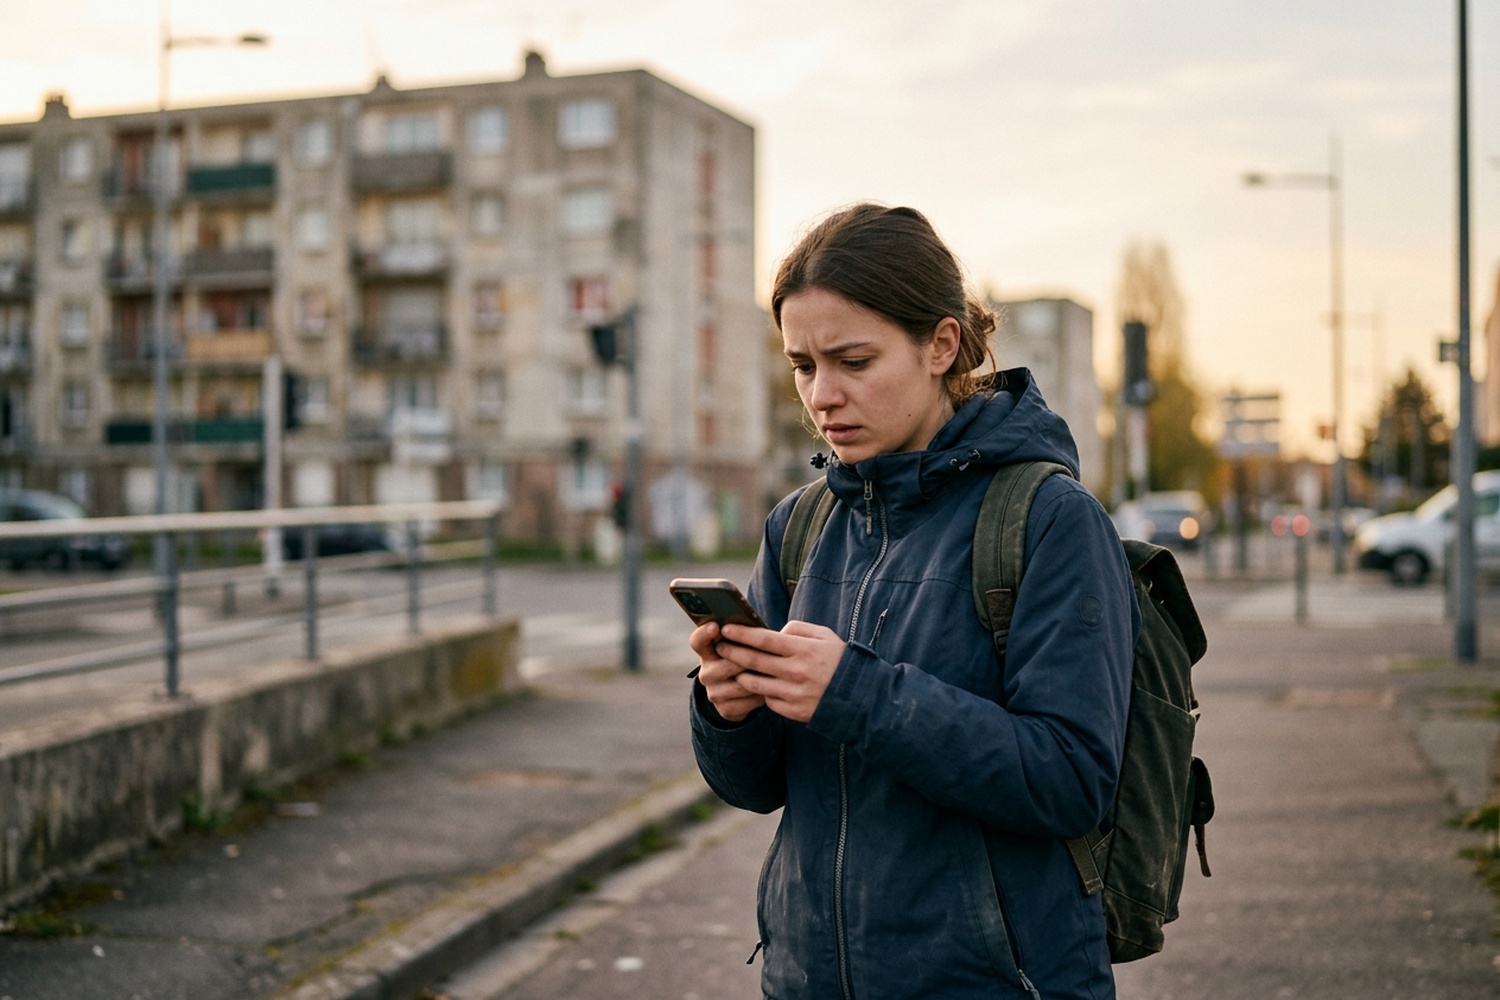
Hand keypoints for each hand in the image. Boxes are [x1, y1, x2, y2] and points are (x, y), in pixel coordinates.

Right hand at [689, 621, 766, 721]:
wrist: (742, 694)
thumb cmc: (745, 660)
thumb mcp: (742, 646)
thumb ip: (746, 636)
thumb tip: (769, 628)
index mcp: (707, 652)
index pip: (697, 641)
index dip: (704, 633)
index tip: (715, 626)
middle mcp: (706, 673)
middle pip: (726, 664)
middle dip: (748, 660)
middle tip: (766, 655)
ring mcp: (714, 692)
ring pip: (741, 684)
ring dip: (759, 679)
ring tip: (772, 673)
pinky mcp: (725, 709)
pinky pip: (749, 701)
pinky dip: (761, 695)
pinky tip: (768, 690)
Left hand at [715, 620, 845, 723]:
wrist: (861, 698)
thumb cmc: (839, 662)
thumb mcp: (825, 636)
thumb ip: (798, 629)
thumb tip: (774, 632)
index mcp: (803, 650)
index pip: (764, 639)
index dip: (742, 634)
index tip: (726, 628)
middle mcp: (796, 672)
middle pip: (753, 661)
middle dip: (732, 652)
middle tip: (720, 647)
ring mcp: (794, 693)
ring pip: (755, 683)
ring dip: (741, 674)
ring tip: (735, 668)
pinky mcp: (793, 711)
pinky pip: (768, 700)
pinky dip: (761, 692)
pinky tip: (759, 686)